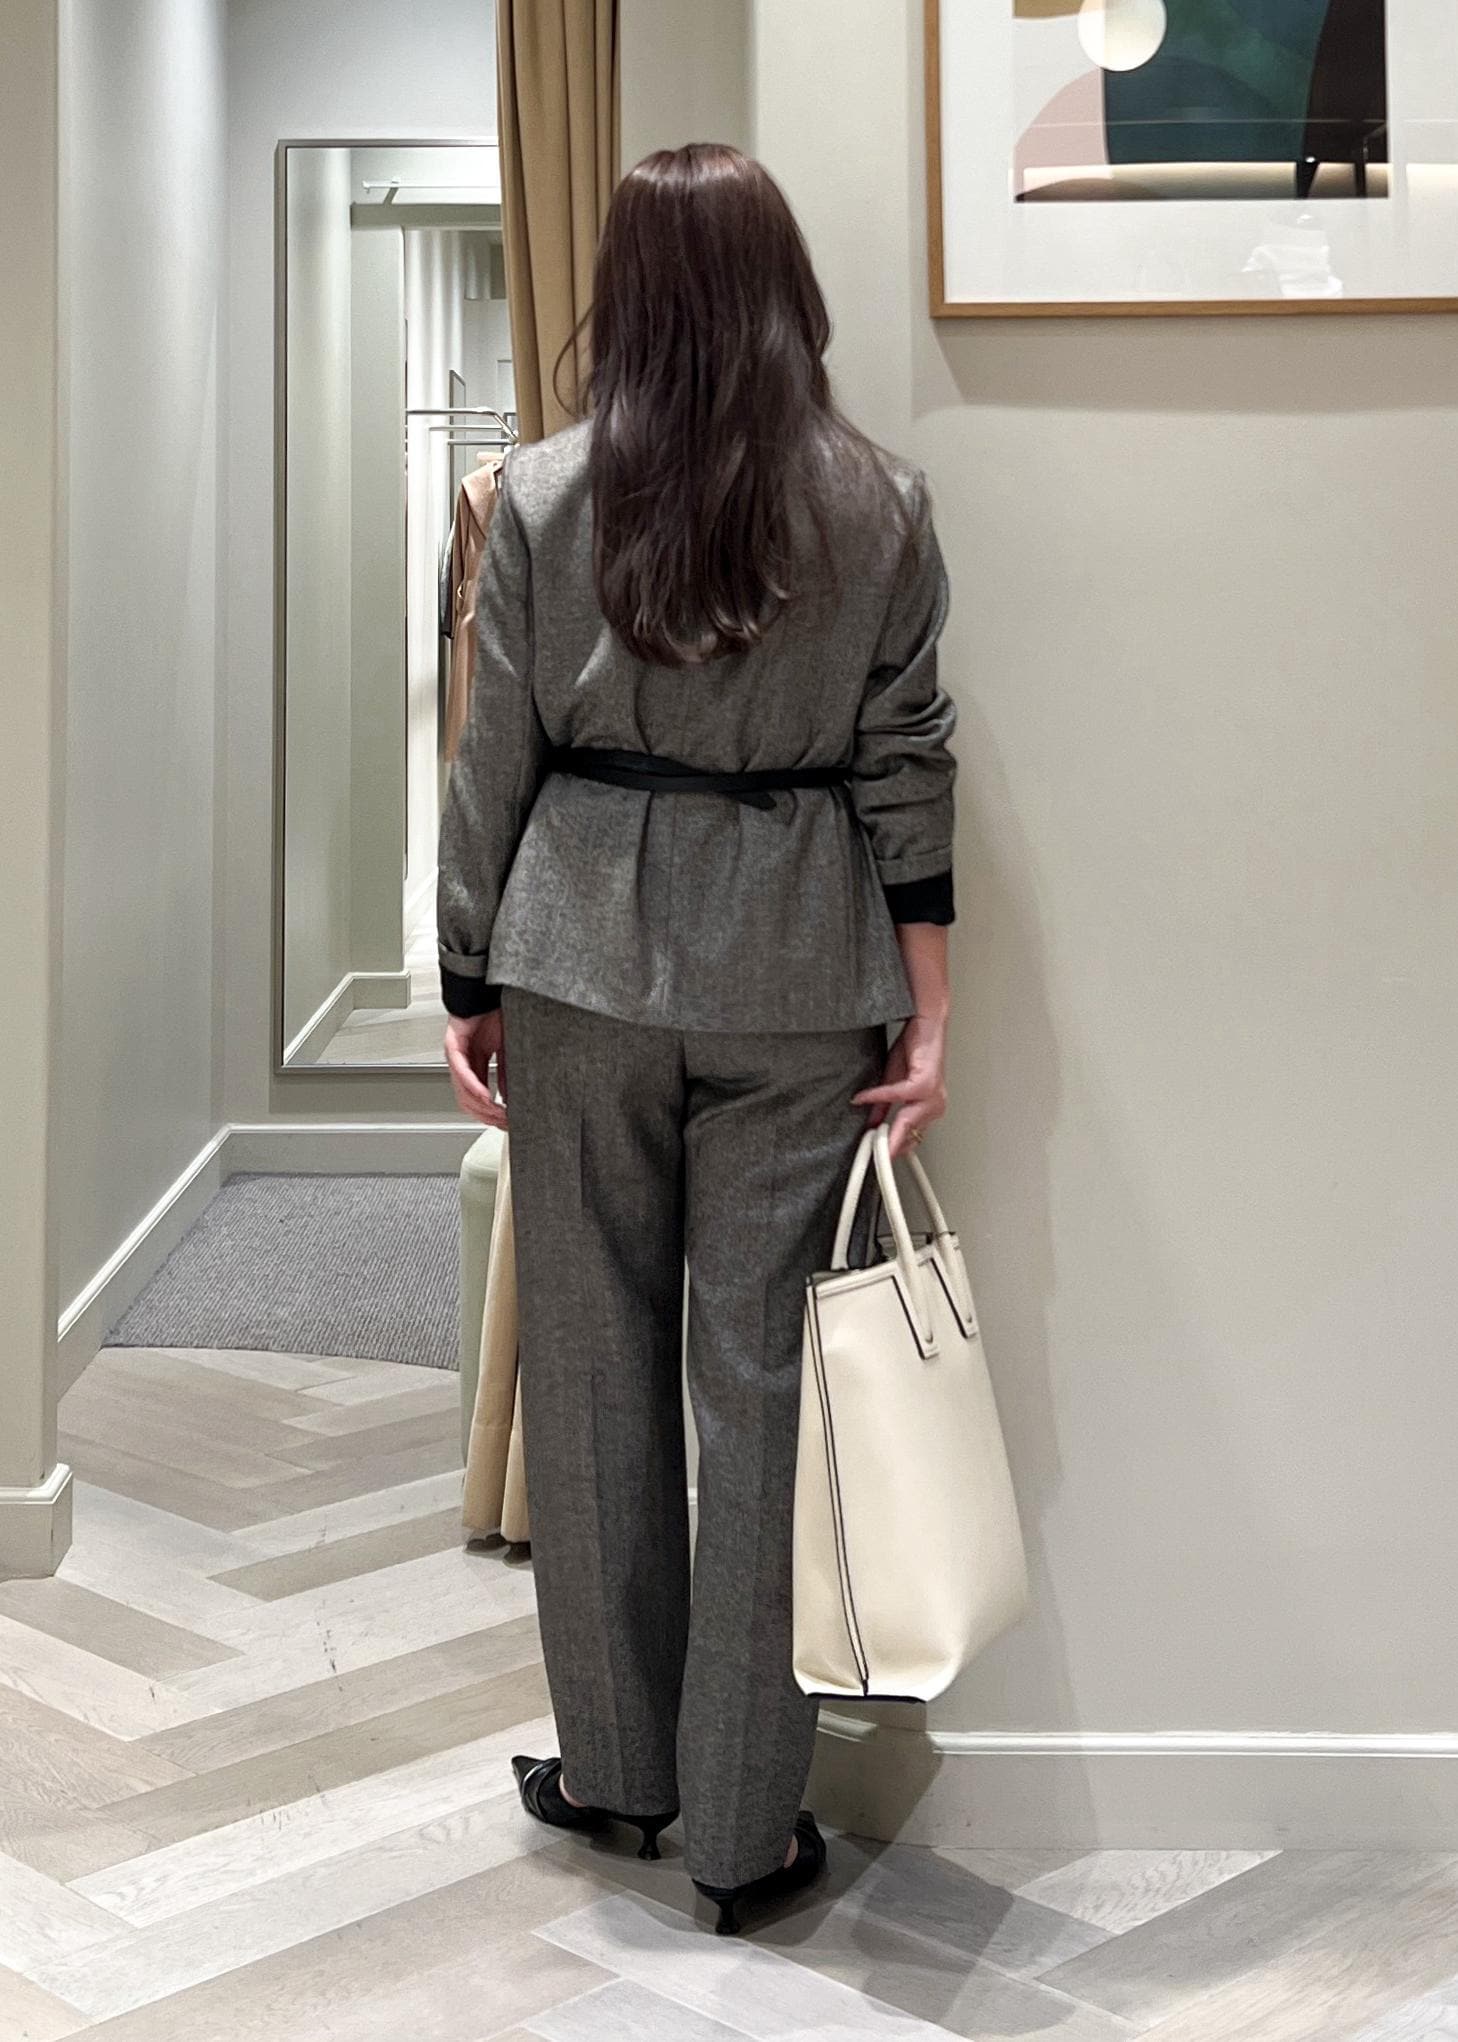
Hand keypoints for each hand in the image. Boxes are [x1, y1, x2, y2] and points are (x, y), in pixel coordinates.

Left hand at [445, 1011, 506, 1127]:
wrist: (486, 990)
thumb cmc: (495, 1014)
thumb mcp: (507, 1050)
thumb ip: (506, 1073)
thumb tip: (510, 1098)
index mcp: (474, 1064)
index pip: (478, 1098)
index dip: (492, 1113)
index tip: (506, 1122)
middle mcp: (462, 1063)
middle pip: (468, 1101)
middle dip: (487, 1116)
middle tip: (504, 1123)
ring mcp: (455, 1056)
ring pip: (463, 1092)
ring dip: (482, 1107)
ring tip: (498, 1114)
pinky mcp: (453, 1045)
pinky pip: (462, 1072)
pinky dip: (474, 1087)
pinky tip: (486, 1096)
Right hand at [852, 1014, 946, 1159]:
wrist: (926, 1024)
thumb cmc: (914, 1051)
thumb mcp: (893, 1084)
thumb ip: (883, 1107)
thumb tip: (871, 1125)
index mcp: (929, 1110)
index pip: (911, 1139)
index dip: (893, 1149)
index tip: (877, 1159)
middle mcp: (935, 1107)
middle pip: (909, 1136)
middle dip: (887, 1146)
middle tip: (868, 1154)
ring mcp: (932, 1097)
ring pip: (906, 1123)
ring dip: (885, 1130)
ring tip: (867, 1138)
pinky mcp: (925, 1084)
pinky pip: (896, 1096)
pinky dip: (877, 1096)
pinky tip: (863, 1098)